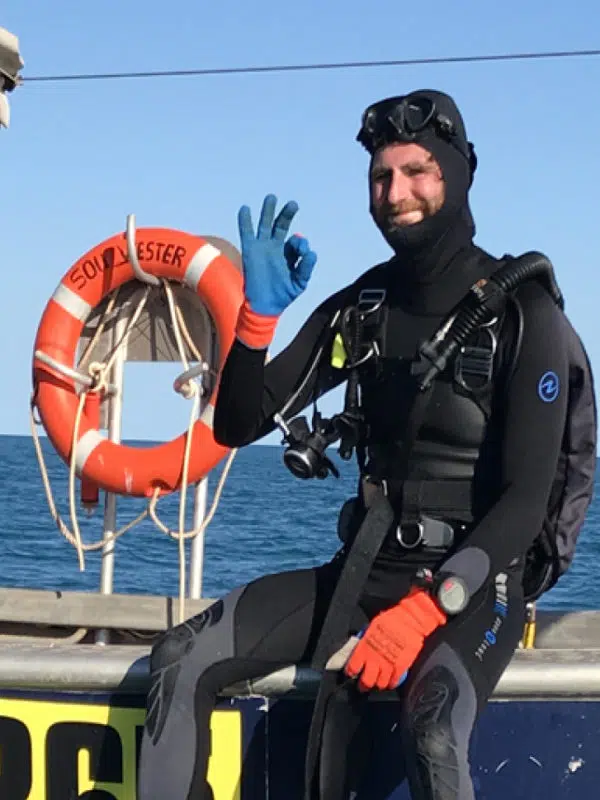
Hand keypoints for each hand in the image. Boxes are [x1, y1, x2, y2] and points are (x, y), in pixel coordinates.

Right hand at [237, 194, 316, 316]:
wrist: (265, 305)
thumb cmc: (284, 295)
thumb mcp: (300, 282)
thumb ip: (306, 267)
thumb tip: (311, 252)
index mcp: (289, 254)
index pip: (296, 241)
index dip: (300, 243)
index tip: (302, 251)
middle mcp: (276, 248)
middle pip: (281, 225)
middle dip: (286, 214)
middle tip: (293, 204)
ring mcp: (262, 248)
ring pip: (265, 225)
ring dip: (268, 211)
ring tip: (271, 197)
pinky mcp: (250, 251)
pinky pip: (247, 233)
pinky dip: (245, 221)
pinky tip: (245, 209)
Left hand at [344, 589, 446, 691]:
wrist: (409, 621)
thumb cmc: (391, 620)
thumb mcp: (371, 628)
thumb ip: (365, 641)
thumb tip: (362, 647)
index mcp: (364, 648)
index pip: (353, 667)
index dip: (351, 672)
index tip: (352, 673)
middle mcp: (374, 660)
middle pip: (366, 682)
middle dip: (363, 686)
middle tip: (363, 686)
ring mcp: (388, 666)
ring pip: (380, 684)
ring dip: (378, 685)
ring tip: (378, 683)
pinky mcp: (400, 668)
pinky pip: (394, 682)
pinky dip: (391, 684)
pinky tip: (391, 682)